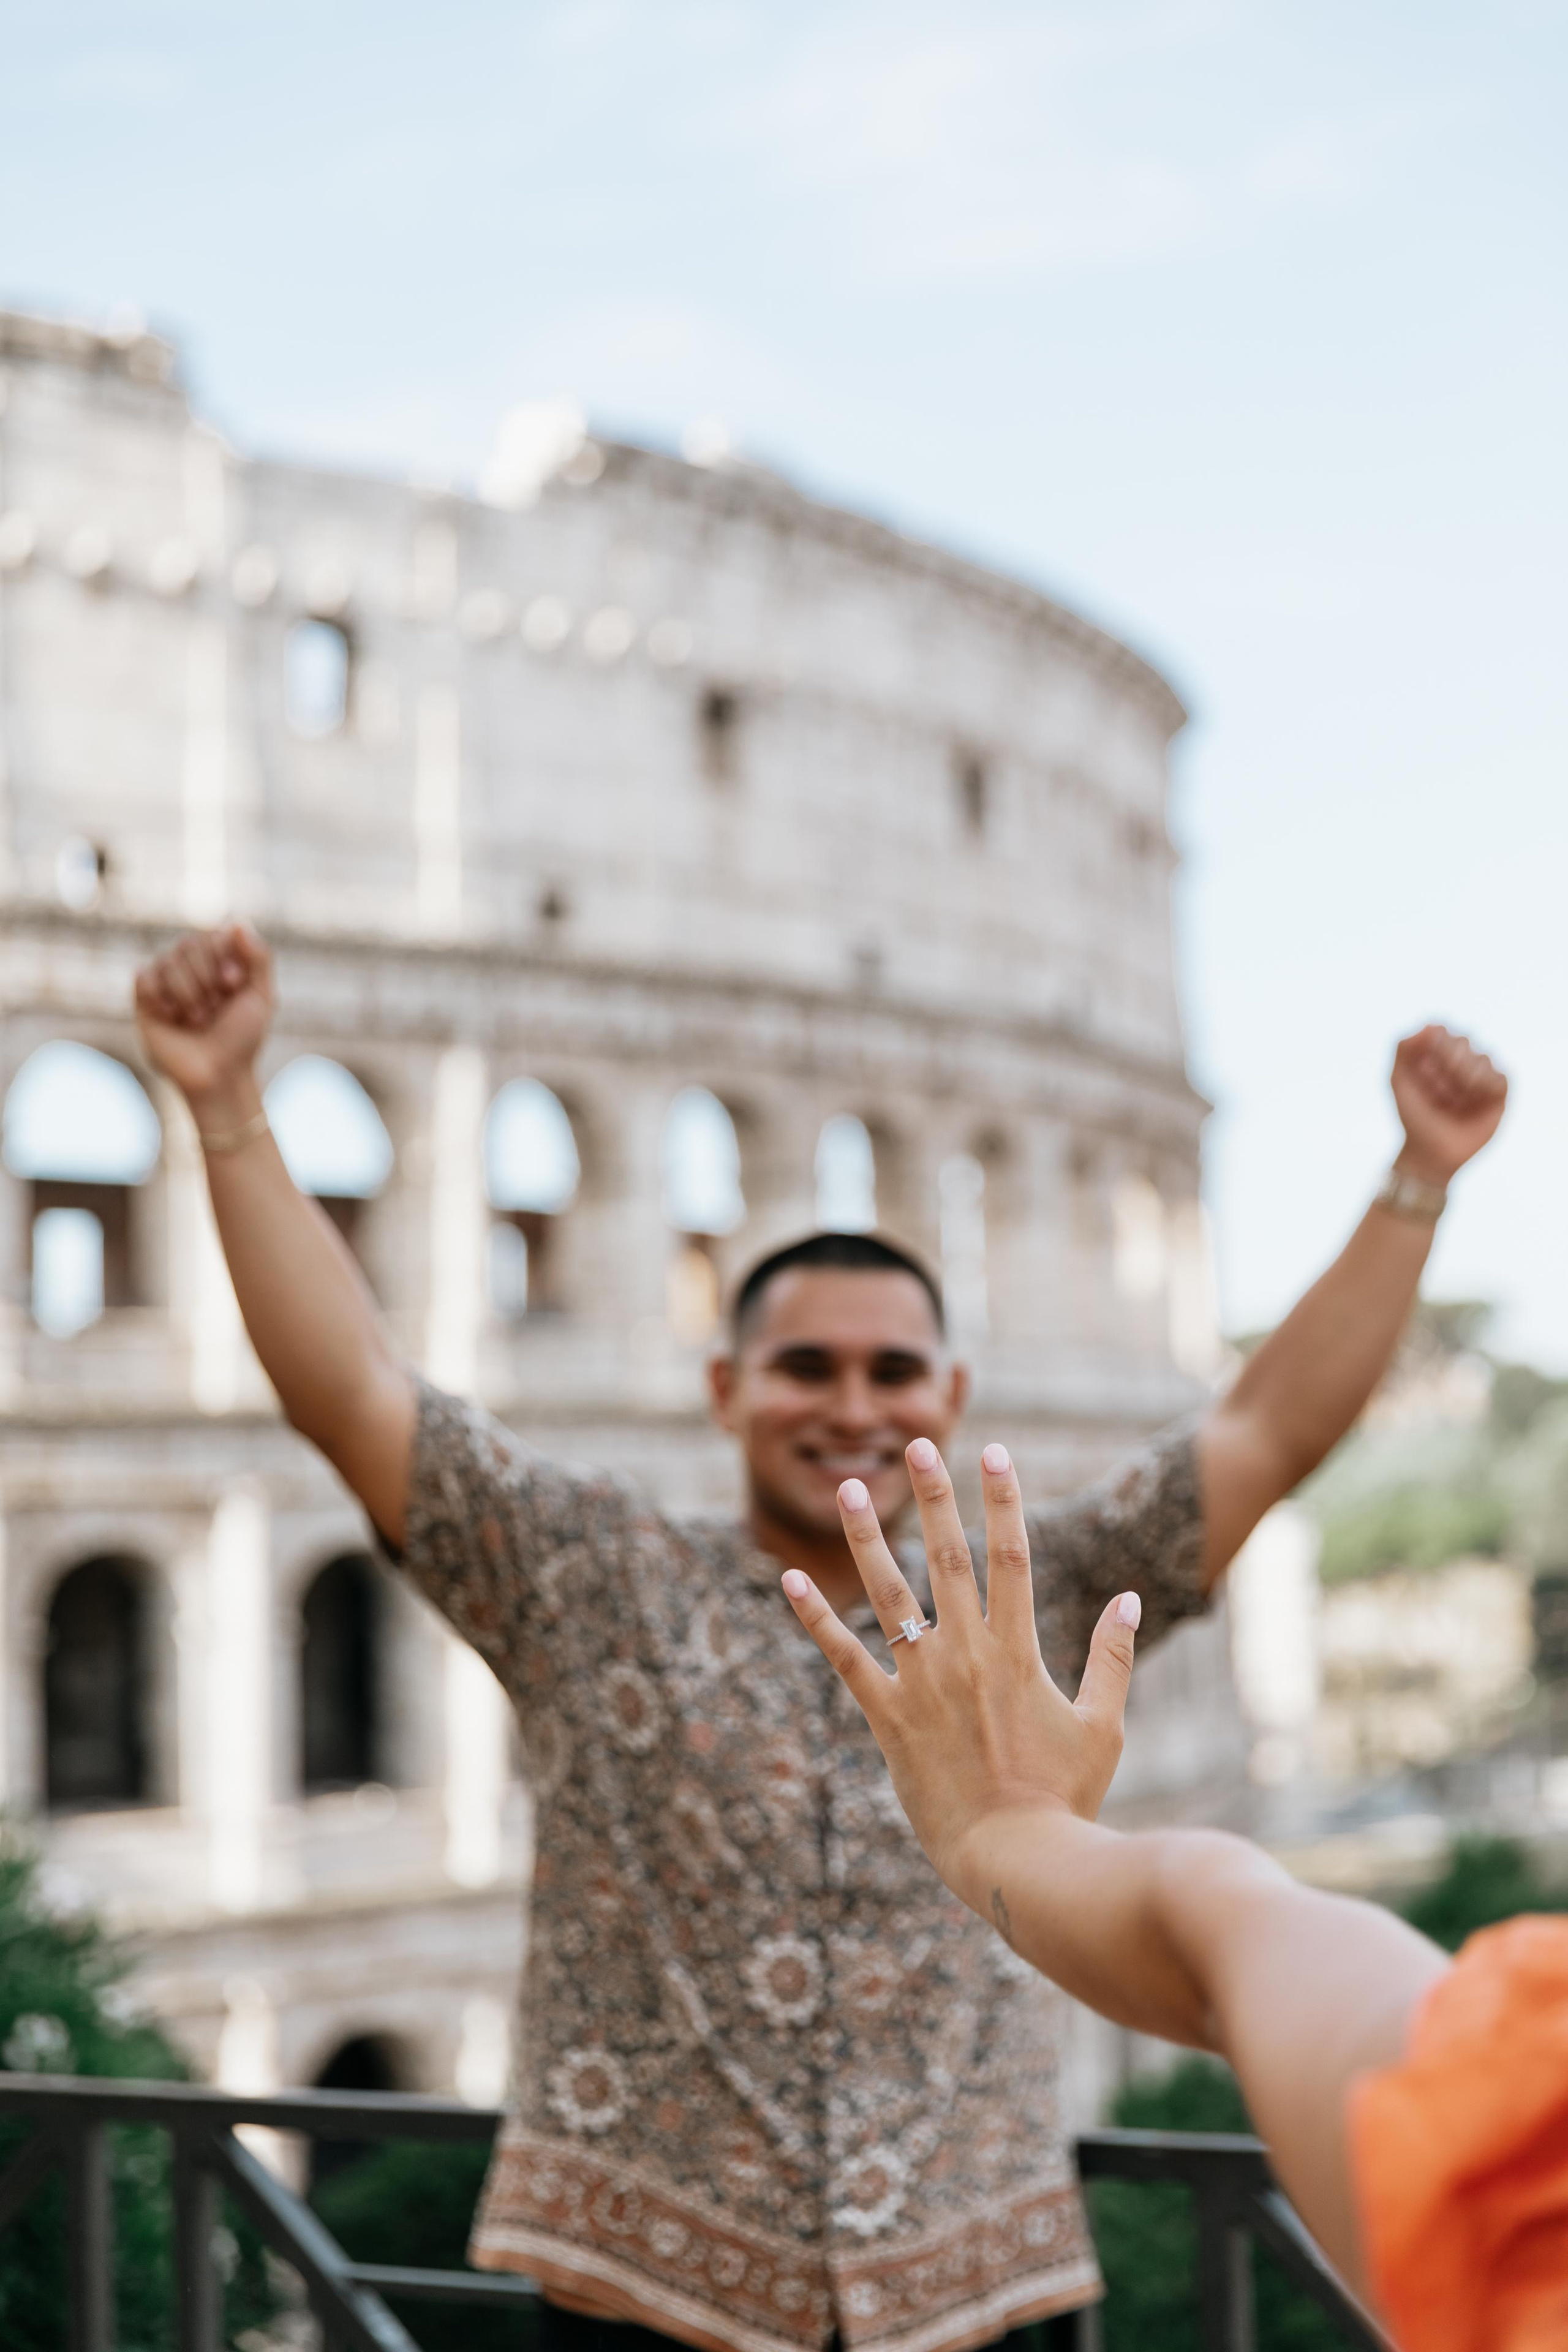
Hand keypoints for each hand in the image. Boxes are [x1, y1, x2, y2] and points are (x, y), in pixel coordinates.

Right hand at [134, 925, 275, 1110]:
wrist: (217, 1075)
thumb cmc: (242, 1039)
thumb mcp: (262, 997)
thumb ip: (259, 957)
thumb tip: (238, 922)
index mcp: (220, 962)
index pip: (213, 934)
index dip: (222, 957)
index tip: (232, 985)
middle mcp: (192, 967)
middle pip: (188, 944)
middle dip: (205, 979)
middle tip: (214, 1009)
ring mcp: (167, 981)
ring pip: (167, 961)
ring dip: (188, 994)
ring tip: (197, 1019)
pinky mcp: (145, 998)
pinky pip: (144, 976)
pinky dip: (161, 997)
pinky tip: (172, 1017)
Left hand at [780, 1437, 1139, 1917]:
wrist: (1015, 1860)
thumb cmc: (1066, 1798)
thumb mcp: (1103, 1724)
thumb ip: (1111, 1656)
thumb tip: (1128, 1597)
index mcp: (1018, 1651)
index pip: (1009, 1557)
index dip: (1002, 1502)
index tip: (994, 1454)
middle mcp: (966, 1655)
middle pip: (945, 1557)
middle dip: (933, 1496)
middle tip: (917, 1445)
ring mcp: (922, 1684)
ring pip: (888, 1594)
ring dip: (867, 1537)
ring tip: (850, 1488)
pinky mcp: (887, 1718)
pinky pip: (844, 1657)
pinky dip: (816, 1617)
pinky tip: (791, 1578)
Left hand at [1390, 1025, 1506, 1185]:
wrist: (1431, 1151)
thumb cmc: (1415, 1115)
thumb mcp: (1399, 1081)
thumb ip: (1406, 1048)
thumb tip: (1431, 1026)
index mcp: (1437, 1049)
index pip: (1439, 1031)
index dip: (1430, 1055)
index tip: (1421, 1078)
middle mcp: (1462, 1055)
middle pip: (1462, 1041)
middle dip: (1444, 1071)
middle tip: (1436, 1095)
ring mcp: (1482, 1070)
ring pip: (1481, 1058)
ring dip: (1461, 1085)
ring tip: (1453, 1104)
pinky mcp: (1499, 1089)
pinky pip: (1498, 1077)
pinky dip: (1482, 1091)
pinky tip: (1473, 1105)